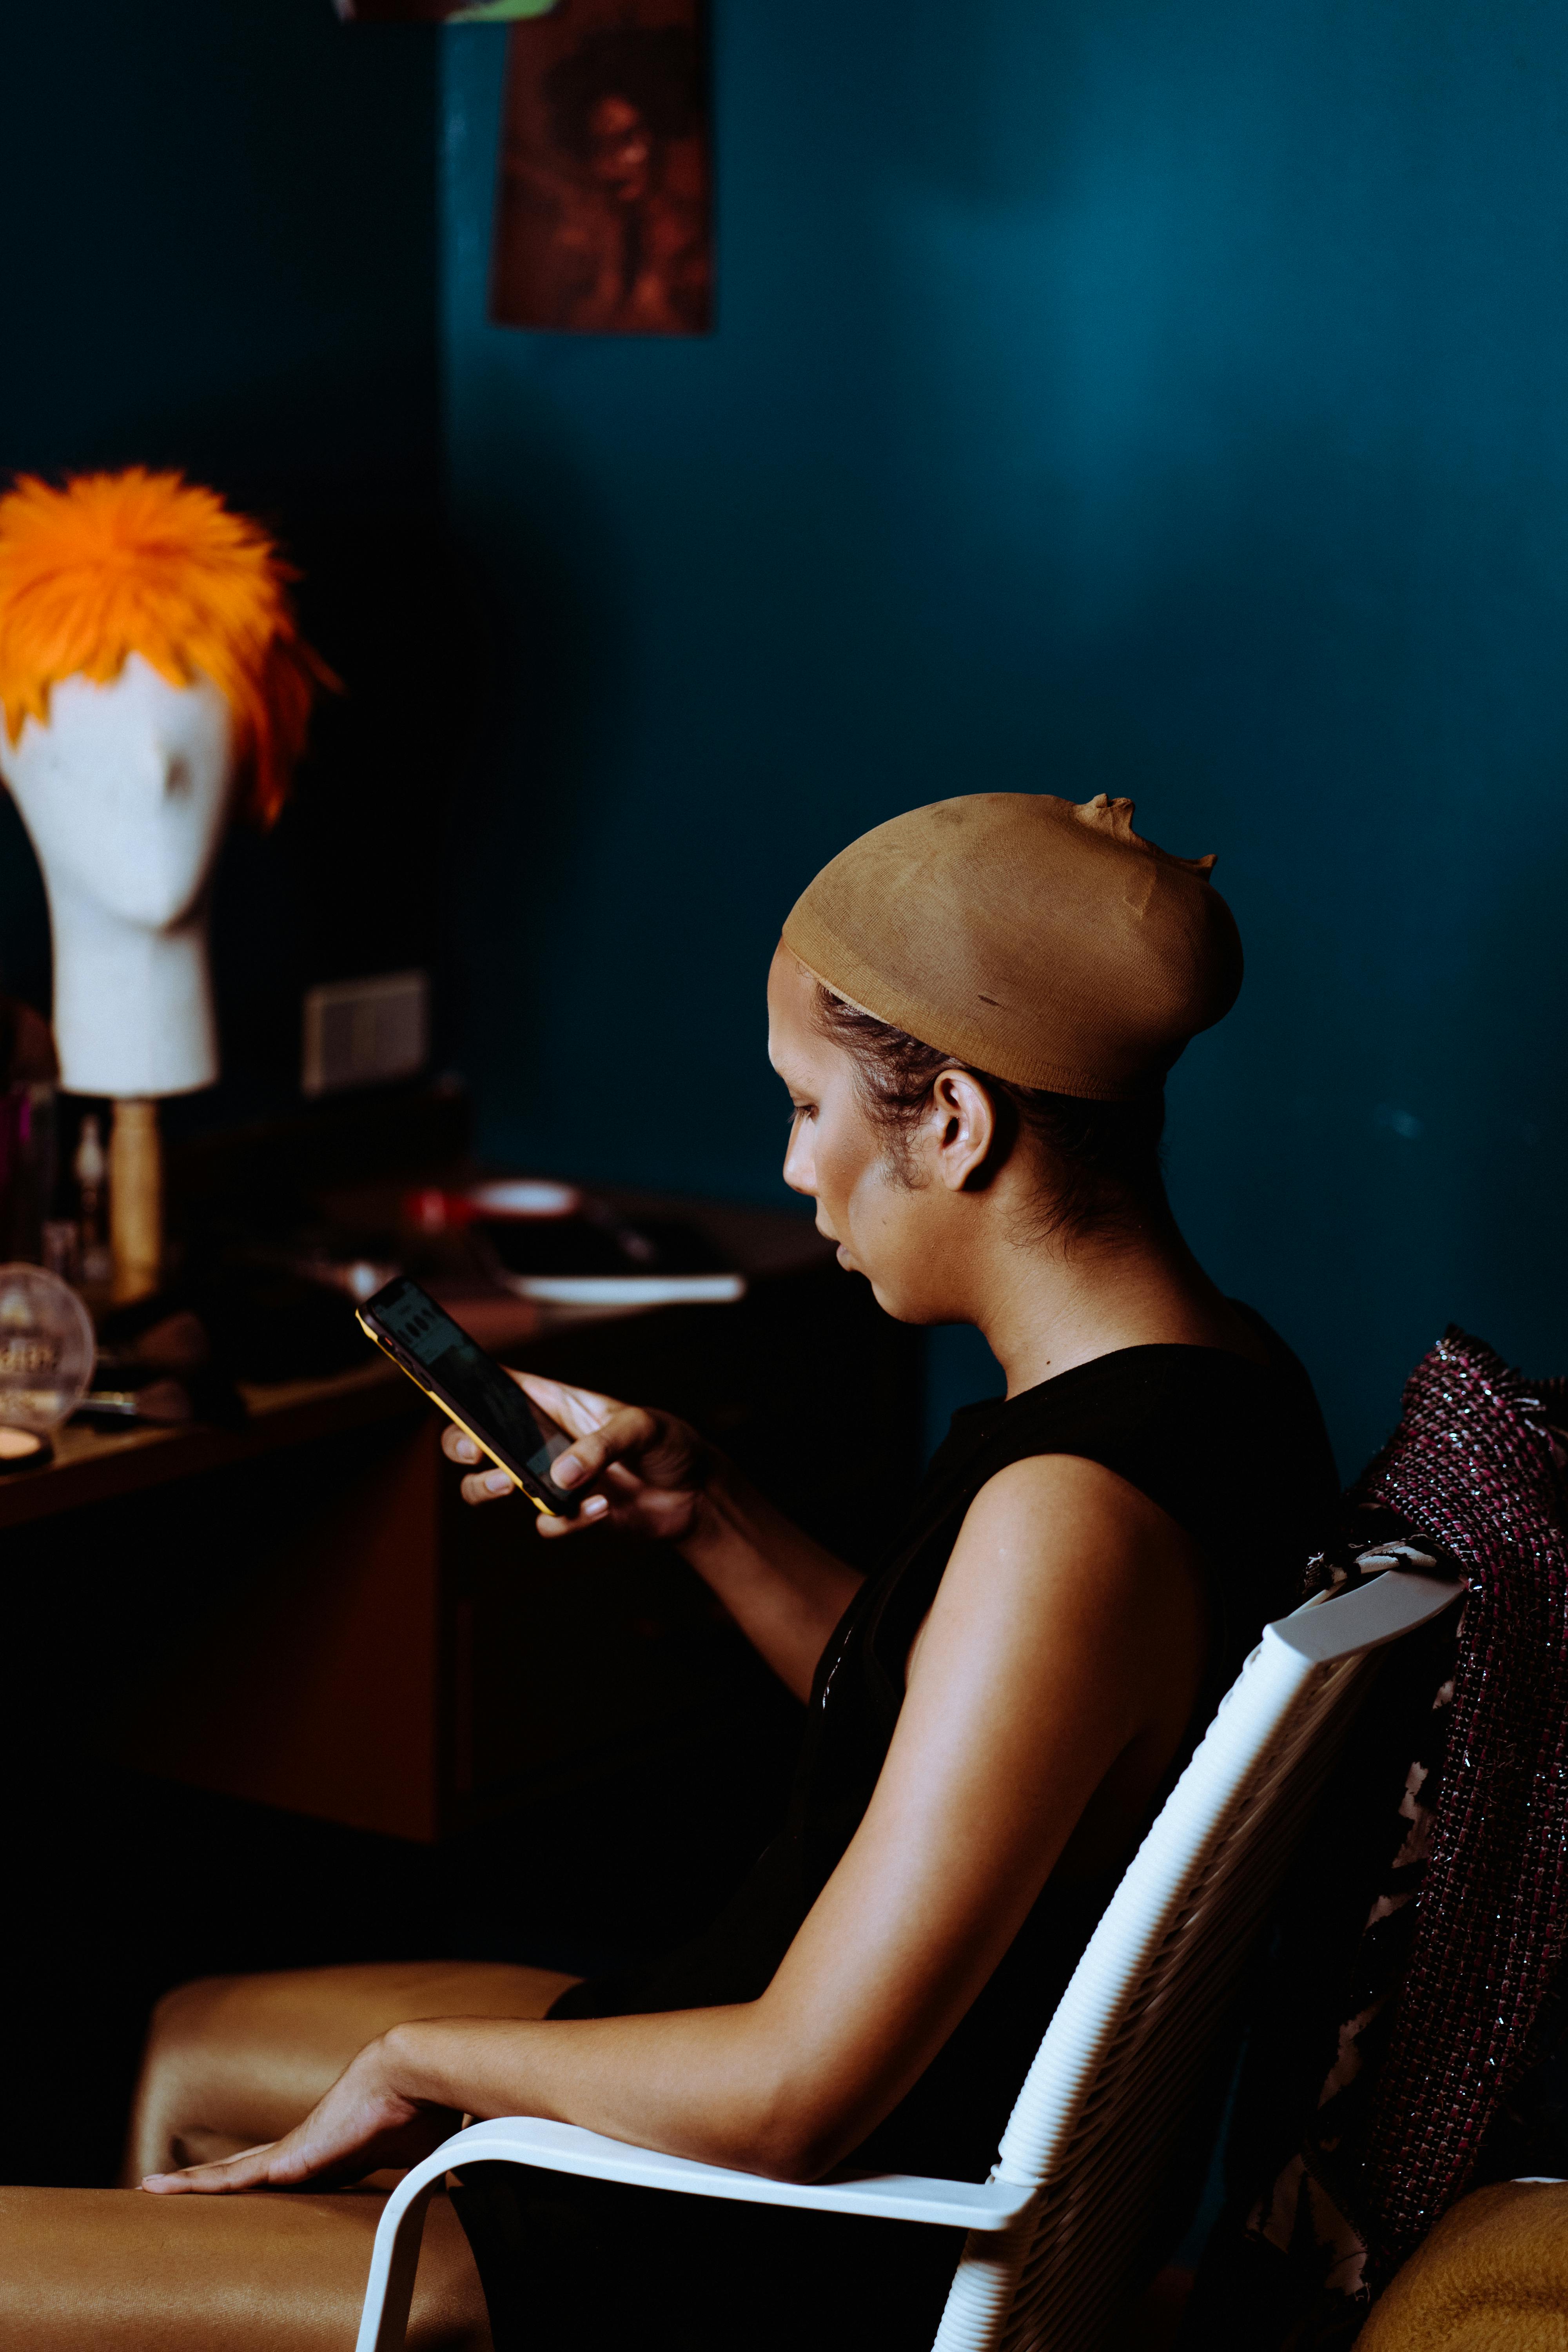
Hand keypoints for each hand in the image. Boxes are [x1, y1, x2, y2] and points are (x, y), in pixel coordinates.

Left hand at [139, 2034, 458, 2195]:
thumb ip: (425, 2179)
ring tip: (151, 2190)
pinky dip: (194, 2185)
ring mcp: (292, 2151)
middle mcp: (307, 2149)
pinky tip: (161, 2189)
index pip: (294, 2171)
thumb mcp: (423, 2160)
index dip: (270, 2180)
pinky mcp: (285, 2159)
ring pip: (229, 2174)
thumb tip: (456, 2196)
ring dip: (192, 2183)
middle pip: (248, 2169)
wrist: (414, 2075)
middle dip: (216, 2181)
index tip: (256, 2188)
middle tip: (177, 2188)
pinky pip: (229, 2180)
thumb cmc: (427, 2111)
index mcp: (338, 2153)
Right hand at [441, 1372, 710, 1542]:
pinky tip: (604, 1507)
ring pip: (487, 1484)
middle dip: (458, 1442)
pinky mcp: (565, 1513)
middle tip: (474, 1451)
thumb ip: (599, 1445)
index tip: (438, 1376)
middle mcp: (542, 1438)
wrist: (696, 1495)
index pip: (498, 1383)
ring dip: (488, 1487)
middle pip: (471, 1435)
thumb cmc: (668, 1444)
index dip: (462, 1377)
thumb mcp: (640, 1427)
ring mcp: (548, 1477)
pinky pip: (544, 1522)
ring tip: (516, 1486)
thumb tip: (558, 1475)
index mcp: (554, 1401)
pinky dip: (568, 1520)